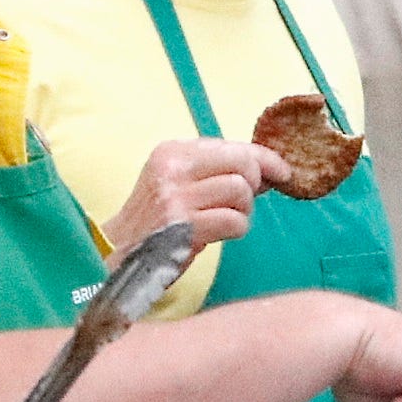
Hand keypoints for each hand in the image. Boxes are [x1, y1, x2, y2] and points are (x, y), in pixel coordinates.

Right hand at [103, 135, 284, 258]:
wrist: (118, 255)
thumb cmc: (158, 222)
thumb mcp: (179, 184)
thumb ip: (219, 172)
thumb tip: (270, 169)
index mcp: (172, 151)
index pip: (232, 146)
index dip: (264, 158)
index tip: (282, 171)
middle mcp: (173, 167)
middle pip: (243, 164)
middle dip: (254, 185)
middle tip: (243, 203)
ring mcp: (176, 196)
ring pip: (241, 191)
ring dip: (243, 212)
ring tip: (222, 221)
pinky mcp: (183, 225)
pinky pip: (235, 221)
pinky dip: (236, 230)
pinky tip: (217, 234)